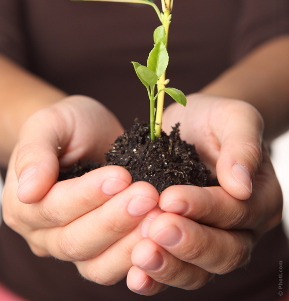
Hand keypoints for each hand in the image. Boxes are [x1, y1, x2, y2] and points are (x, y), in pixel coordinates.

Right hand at [3, 95, 158, 283]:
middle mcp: (42, 234)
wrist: (86, 134)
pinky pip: (115, 267)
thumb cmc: (67, 125)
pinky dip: (137, 257)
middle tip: (148, 196)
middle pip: (75, 241)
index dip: (87, 195)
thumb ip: (35, 152)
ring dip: (129, 243)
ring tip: (159, 216)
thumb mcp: (49, 123)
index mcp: (23, 203)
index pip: (54, 208)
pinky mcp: (100, 252)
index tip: (121, 176)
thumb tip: (28, 191)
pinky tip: (161, 236)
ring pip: (96, 265)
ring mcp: (71, 247)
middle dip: (114, 220)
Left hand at [126, 94, 281, 293]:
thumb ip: (243, 145)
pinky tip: (135, 275)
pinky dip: (157, 278)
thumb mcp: (234, 117)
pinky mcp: (184, 246)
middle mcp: (242, 228)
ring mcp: (213, 241)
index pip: (236, 212)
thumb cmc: (215, 119)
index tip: (169, 198)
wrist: (194, 125)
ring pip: (200, 272)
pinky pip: (176, 271)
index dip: (204, 208)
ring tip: (141, 255)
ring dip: (170, 266)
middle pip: (225, 251)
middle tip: (154, 228)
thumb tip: (242, 184)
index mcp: (260, 198)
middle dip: (189, 243)